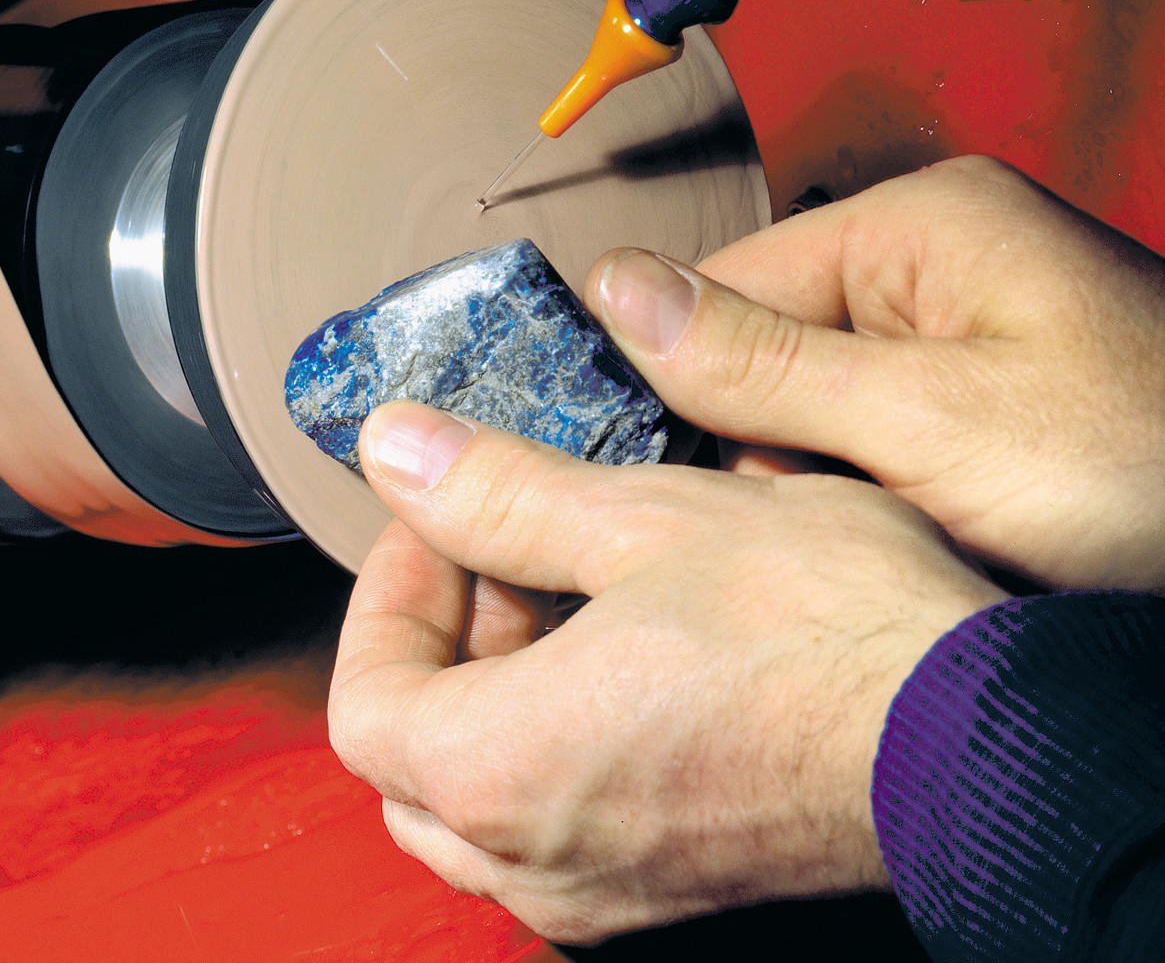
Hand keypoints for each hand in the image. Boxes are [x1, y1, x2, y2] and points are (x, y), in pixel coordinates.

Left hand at [330, 404, 1002, 943]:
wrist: (975, 730)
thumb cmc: (823, 631)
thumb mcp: (643, 520)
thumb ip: (498, 492)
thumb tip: (397, 449)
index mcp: (505, 772)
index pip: (365, 696)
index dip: (388, 588)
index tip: (437, 515)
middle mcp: (541, 861)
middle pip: (411, 755)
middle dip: (441, 635)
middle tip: (497, 544)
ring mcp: (611, 891)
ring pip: (482, 796)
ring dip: (498, 683)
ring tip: (573, 582)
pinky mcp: (675, 887)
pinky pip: (561, 821)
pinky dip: (559, 732)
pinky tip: (634, 646)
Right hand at [588, 154, 1164, 590]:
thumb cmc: (1156, 476)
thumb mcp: (937, 426)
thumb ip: (767, 364)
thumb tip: (616, 288)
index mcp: (922, 226)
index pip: (730, 284)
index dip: (689, 387)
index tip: (664, 479)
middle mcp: (941, 268)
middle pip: (772, 359)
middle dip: (780, 459)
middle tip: (835, 530)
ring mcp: (972, 341)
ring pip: (823, 421)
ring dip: (835, 498)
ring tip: (900, 547)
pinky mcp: (995, 408)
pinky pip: (886, 453)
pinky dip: (888, 512)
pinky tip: (929, 552)